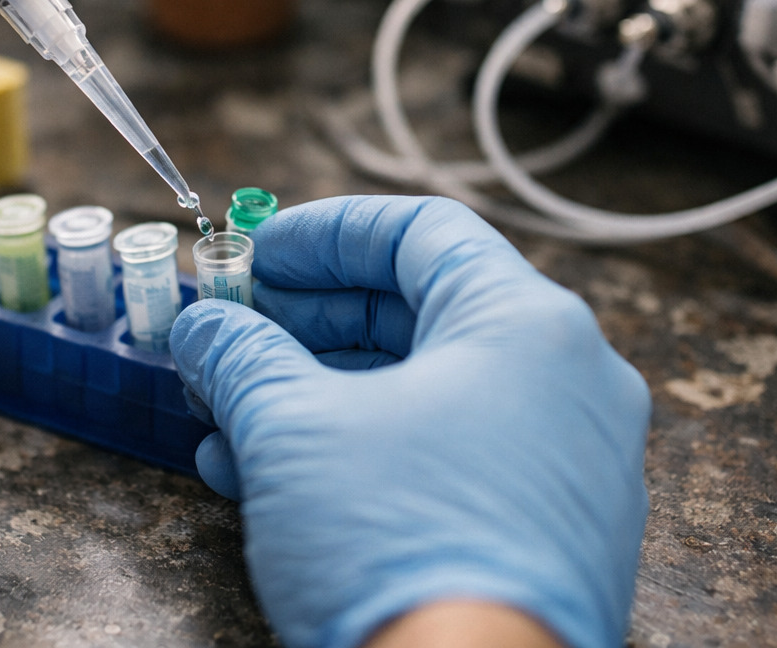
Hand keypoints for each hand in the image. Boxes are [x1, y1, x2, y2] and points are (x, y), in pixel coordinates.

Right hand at [169, 196, 650, 647]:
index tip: (255, 253)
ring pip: (429, 395)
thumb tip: (206, 330)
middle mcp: (570, 382)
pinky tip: (275, 479)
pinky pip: (452, 461)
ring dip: (321, 395)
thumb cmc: (401, 547)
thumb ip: (242, 358)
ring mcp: (569, 463)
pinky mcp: (551, 533)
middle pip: (423, 312)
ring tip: (231, 415)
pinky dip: (367, 453)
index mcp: (528, 325)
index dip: (324, 233)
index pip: (421, 229)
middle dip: (309, 323)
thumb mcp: (292, 429)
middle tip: (234, 334)